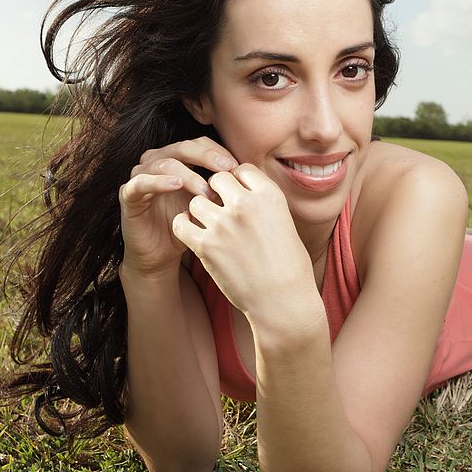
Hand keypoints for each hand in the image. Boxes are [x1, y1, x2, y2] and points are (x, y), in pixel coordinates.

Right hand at [119, 137, 238, 277]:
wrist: (162, 254)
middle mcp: (159, 161)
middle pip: (185, 147)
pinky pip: (141, 182)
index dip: (220, 152)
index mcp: (179, 159)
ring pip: (165, 163)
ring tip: (207, 191)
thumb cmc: (191, 226)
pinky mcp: (129, 194)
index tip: (240, 167)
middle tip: (227, 170)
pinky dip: (159, 181)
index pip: (202, 144)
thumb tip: (257, 174)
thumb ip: (226, 186)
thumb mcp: (212, 204)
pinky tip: (176, 184)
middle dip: (208, 157)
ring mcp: (141, 175)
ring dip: (189, 175)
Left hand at [171, 164, 315, 315]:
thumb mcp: (285, 222)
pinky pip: (181, 223)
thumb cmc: (290, 266)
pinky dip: (185, 227)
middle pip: (217, 179)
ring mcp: (223, 224)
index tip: (239, 197)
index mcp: (269, 195)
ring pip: (197, 201)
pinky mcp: (206, 245)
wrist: (283, 301)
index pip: (242, 170)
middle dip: (217, 192)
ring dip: (201, 211)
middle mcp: (245, 204)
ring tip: (210, 226)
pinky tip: (195, 235)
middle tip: (222, 210)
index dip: (238, 182)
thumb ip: (264, 202)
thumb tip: (245, 190)